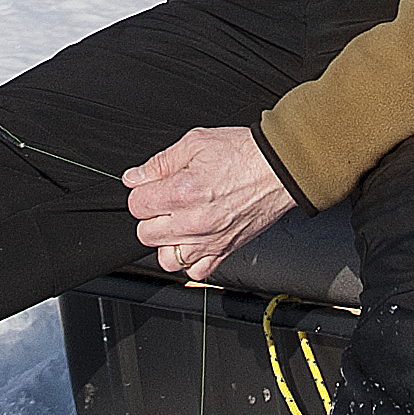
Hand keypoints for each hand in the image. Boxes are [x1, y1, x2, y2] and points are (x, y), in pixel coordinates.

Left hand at [123, 126, 293, 282]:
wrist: (279, 169)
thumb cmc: (243, 153)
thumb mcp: (195, 142)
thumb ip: (160, 163)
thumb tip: (134, 177)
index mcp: (183, 192)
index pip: (137, 206)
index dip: (141, 193)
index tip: (151, 187)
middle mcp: (193, 222)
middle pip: (146, 234)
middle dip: (151, 216)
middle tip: (166, 202)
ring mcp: (209, 241)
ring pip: (166, 259)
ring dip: (167, 242)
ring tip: (177, 223)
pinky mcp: (224, 252)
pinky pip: (195, 272)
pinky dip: (190, 259)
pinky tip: (194, 239)